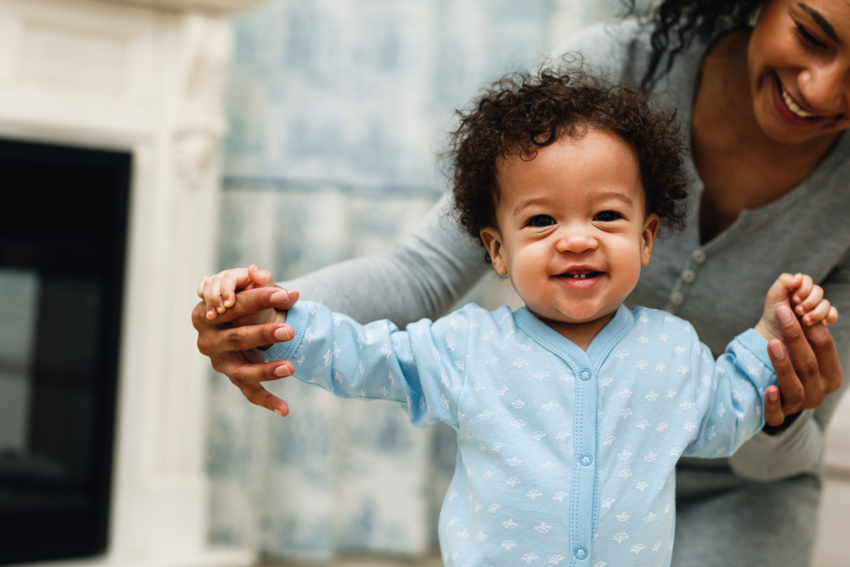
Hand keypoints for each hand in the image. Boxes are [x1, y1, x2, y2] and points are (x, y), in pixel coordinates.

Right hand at [192, 286, 299, 415]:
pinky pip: (250, 392)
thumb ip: (264, 284)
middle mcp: (207, 341)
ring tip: (291, 367)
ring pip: (243, 371)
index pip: (235, 305)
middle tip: (291, 331)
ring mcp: (220, 363)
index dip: (260, 299)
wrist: (239, 322)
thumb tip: (274, 281)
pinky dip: (268, 401)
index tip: (285, 294)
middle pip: (237, 338)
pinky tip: (285, 410)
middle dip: (264, 334)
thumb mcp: (252, 290)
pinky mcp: (234, 378)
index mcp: (207, 314)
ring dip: (267, 370)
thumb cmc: (245, 303)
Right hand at [197, 264, 276, 320]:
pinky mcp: (213, 294)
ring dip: (209, 301)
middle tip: (220, 312)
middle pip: (215, 282)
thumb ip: (267, 283)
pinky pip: (202, 291)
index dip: (227, 289)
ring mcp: (221, 285)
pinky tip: (208, 310)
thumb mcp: (272, 298)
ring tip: (212, 316)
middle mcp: (231, 277)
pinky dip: (203, 297)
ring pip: (207, 288)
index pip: (230, 277)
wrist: (262, 321)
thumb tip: (253, 268)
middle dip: (215, 297)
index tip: (230, 304)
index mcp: (245, 275)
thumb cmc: (268, 308)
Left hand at [755, 273, 836, 342]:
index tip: (794, 299)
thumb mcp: (774, 296)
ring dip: (817, 312)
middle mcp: (808, 296)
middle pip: (818, 291)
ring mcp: (816, 307)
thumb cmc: (773, 313)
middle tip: (798, 311)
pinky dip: (829, 317)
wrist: (775, 334)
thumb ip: (783, 282)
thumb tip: (799, 276)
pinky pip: (832, 314)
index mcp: (796, 288)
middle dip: (809, 301)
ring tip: (805, 321)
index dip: (803, 289)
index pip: (807, 281)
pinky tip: (820, 323)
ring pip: (826, 303)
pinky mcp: (822, 319)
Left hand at [757, 275, 841, 426]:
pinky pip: (778, 416)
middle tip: (781, 313)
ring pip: (794, 388)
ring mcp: (798, 405)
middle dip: (796, 337)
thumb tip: (794, 278)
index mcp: (830, 372)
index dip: (812, 325)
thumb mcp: (789, 326)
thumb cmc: (781, 348)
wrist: (758, 378)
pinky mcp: (777, 417)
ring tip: (771, 343)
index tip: (795, 305)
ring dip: (783, 365)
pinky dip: (773, 403)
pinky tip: (768, 389)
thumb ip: (791, 300)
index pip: (825, 347)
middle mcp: (819, 391)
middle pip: (810, 365)